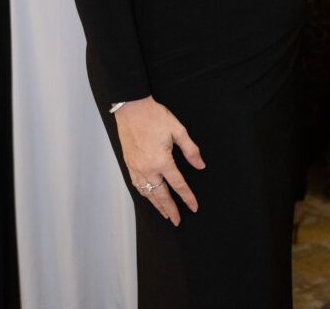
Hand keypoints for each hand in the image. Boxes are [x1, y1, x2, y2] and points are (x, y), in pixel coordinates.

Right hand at [115, 96, 205, 225]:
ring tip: (165, 214)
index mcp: (162, 161)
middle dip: (170, 209)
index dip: (187, 197)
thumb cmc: (154, 116)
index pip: (178, 185)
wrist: (131, 108)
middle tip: (177, 220)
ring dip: (157, 205)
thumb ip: (191, 150)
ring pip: (148, 193)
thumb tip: (200, 165)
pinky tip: (149, 197)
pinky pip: (137, 186)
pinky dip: (145, 195)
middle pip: (161, 195)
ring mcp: (136, 168)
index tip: (194, 206)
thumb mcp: (178, 130)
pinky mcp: (129, 165)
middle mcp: (148, 169)